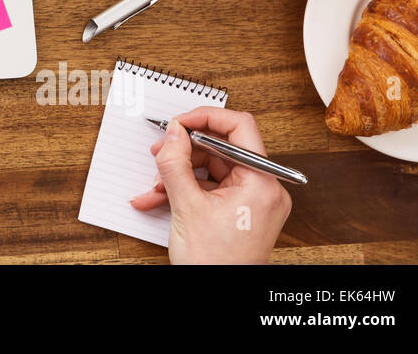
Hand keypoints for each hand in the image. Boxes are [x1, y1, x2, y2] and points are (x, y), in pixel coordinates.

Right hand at [130, 107, 291, 264]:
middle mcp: (263, 188)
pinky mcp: (240, 211)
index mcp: (262, 183)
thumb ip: (176, 163)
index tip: (179, 122)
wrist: (219, 300)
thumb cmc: (215, 264)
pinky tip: (157, 200)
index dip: (206, 118)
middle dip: (185, 151)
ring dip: (178, 175)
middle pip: (222, 149)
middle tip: (160, 152)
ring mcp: (252, 201)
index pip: (240, 127)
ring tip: (154, 187)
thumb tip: (172, 133)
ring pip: (212, 169)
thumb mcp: (186, 206)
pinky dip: (184, 191)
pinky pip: (211, 189)